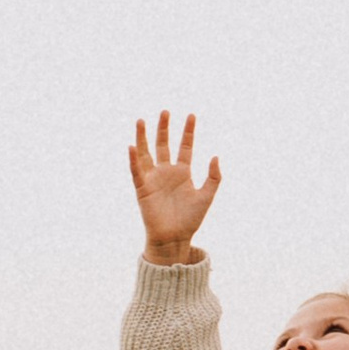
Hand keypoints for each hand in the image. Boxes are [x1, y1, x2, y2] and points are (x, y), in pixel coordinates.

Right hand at [129, 111, 221, 263]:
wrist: (175, 238)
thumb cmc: (191, 220)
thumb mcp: (207, 196)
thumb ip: (214, 177)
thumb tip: (216, 156)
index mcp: (183, 173)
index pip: (185, 147)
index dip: (188, 132)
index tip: (191, 115)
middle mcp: (166, 172)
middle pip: (163, 145)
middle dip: (164, 129)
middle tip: (165, 112)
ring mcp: (153, 179)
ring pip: (146, 154)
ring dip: (143, 138)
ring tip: (141, 121)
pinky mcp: (143, 189)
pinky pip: (137, 171)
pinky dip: (134, 160)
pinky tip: (132, 146)